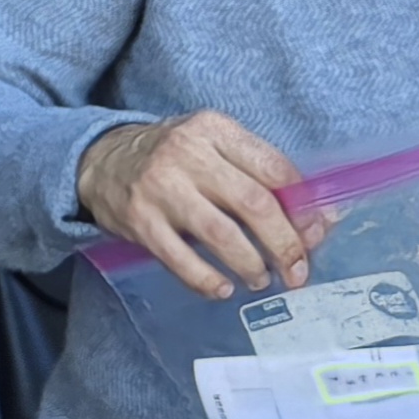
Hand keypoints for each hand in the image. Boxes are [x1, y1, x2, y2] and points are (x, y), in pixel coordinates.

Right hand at [76, 111, 311, 299]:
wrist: (100, 160)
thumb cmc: (172, 158)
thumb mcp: (212, 146)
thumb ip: (258, 174)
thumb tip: (318, 219)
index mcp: (215, 129)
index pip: (274, 169)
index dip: (302, 208)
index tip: (316, 234)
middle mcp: (188, 154)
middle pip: (254, 204)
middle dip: (285, 244)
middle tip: (296, 271)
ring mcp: (161, 189)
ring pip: (221, 235)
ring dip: (250, 265)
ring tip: (260, 279)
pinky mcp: (140, 222)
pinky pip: (181, 260)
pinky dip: (207, 280)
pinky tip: (223, 288)